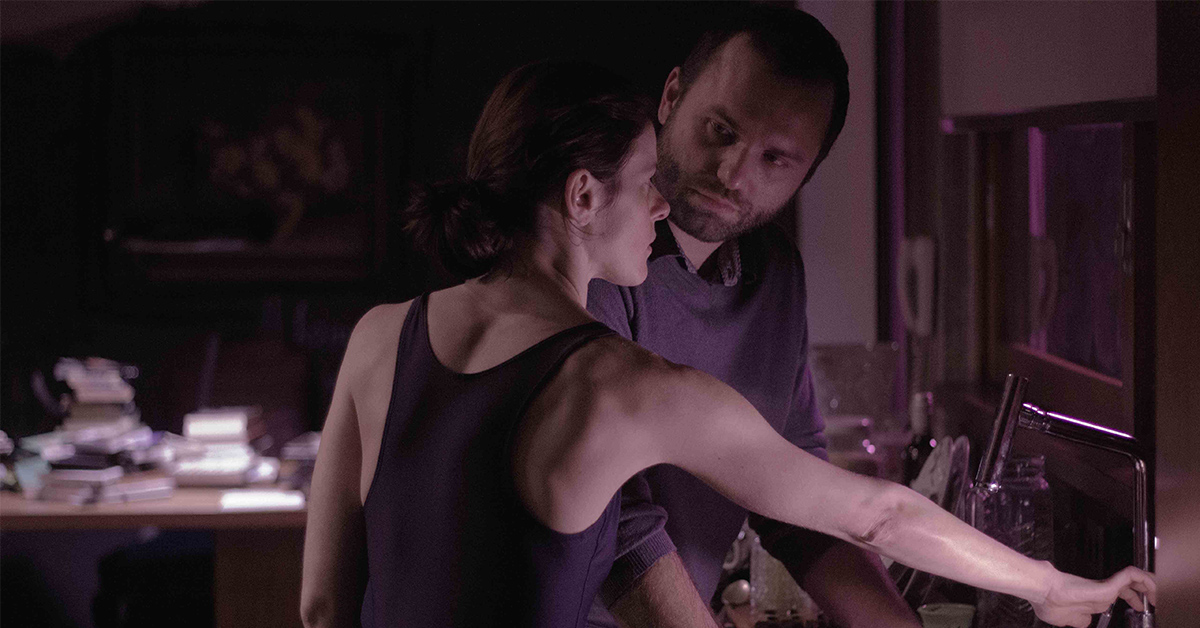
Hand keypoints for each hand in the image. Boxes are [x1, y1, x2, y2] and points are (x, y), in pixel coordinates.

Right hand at [1032, 565, 1156, 627]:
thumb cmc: (1049, 602)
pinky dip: (1144, 580)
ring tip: (1159, 595)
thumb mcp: (1069, 620)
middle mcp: (1103, 592)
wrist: (1044, 592)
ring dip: (1150, 586)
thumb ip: (1081, 620)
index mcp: (1095, 600)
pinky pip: (1130, 576)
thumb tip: (1086, 621)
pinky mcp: (1107, 585)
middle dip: (1145, 593)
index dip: (1133, 600)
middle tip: (1155, 601)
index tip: (1140, 608)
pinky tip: (1152, 587)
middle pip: (1131, 587)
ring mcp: (1105, 588)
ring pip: (1135, 580)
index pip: (1120, 594)